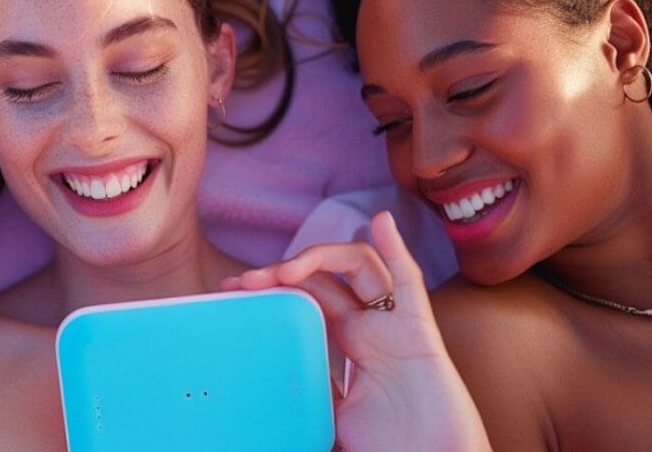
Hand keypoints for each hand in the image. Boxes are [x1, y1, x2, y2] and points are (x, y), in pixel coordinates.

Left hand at [223, 212, 489, 451]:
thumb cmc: (387, 446)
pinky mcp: (421, 331)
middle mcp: (369, 330)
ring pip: (358, 268)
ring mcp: (394, 326)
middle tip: (245, 282)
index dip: (271, 291)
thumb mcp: (327, 417)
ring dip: (319, 257)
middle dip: (281, 272)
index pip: (305, 301)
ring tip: (285, 268)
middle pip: (323, 281)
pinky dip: (396, 247)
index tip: (231, 295)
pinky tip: (381, 222)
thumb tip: (259, 391)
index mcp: (347, 349)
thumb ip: (304, 390)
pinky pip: (410, 281)